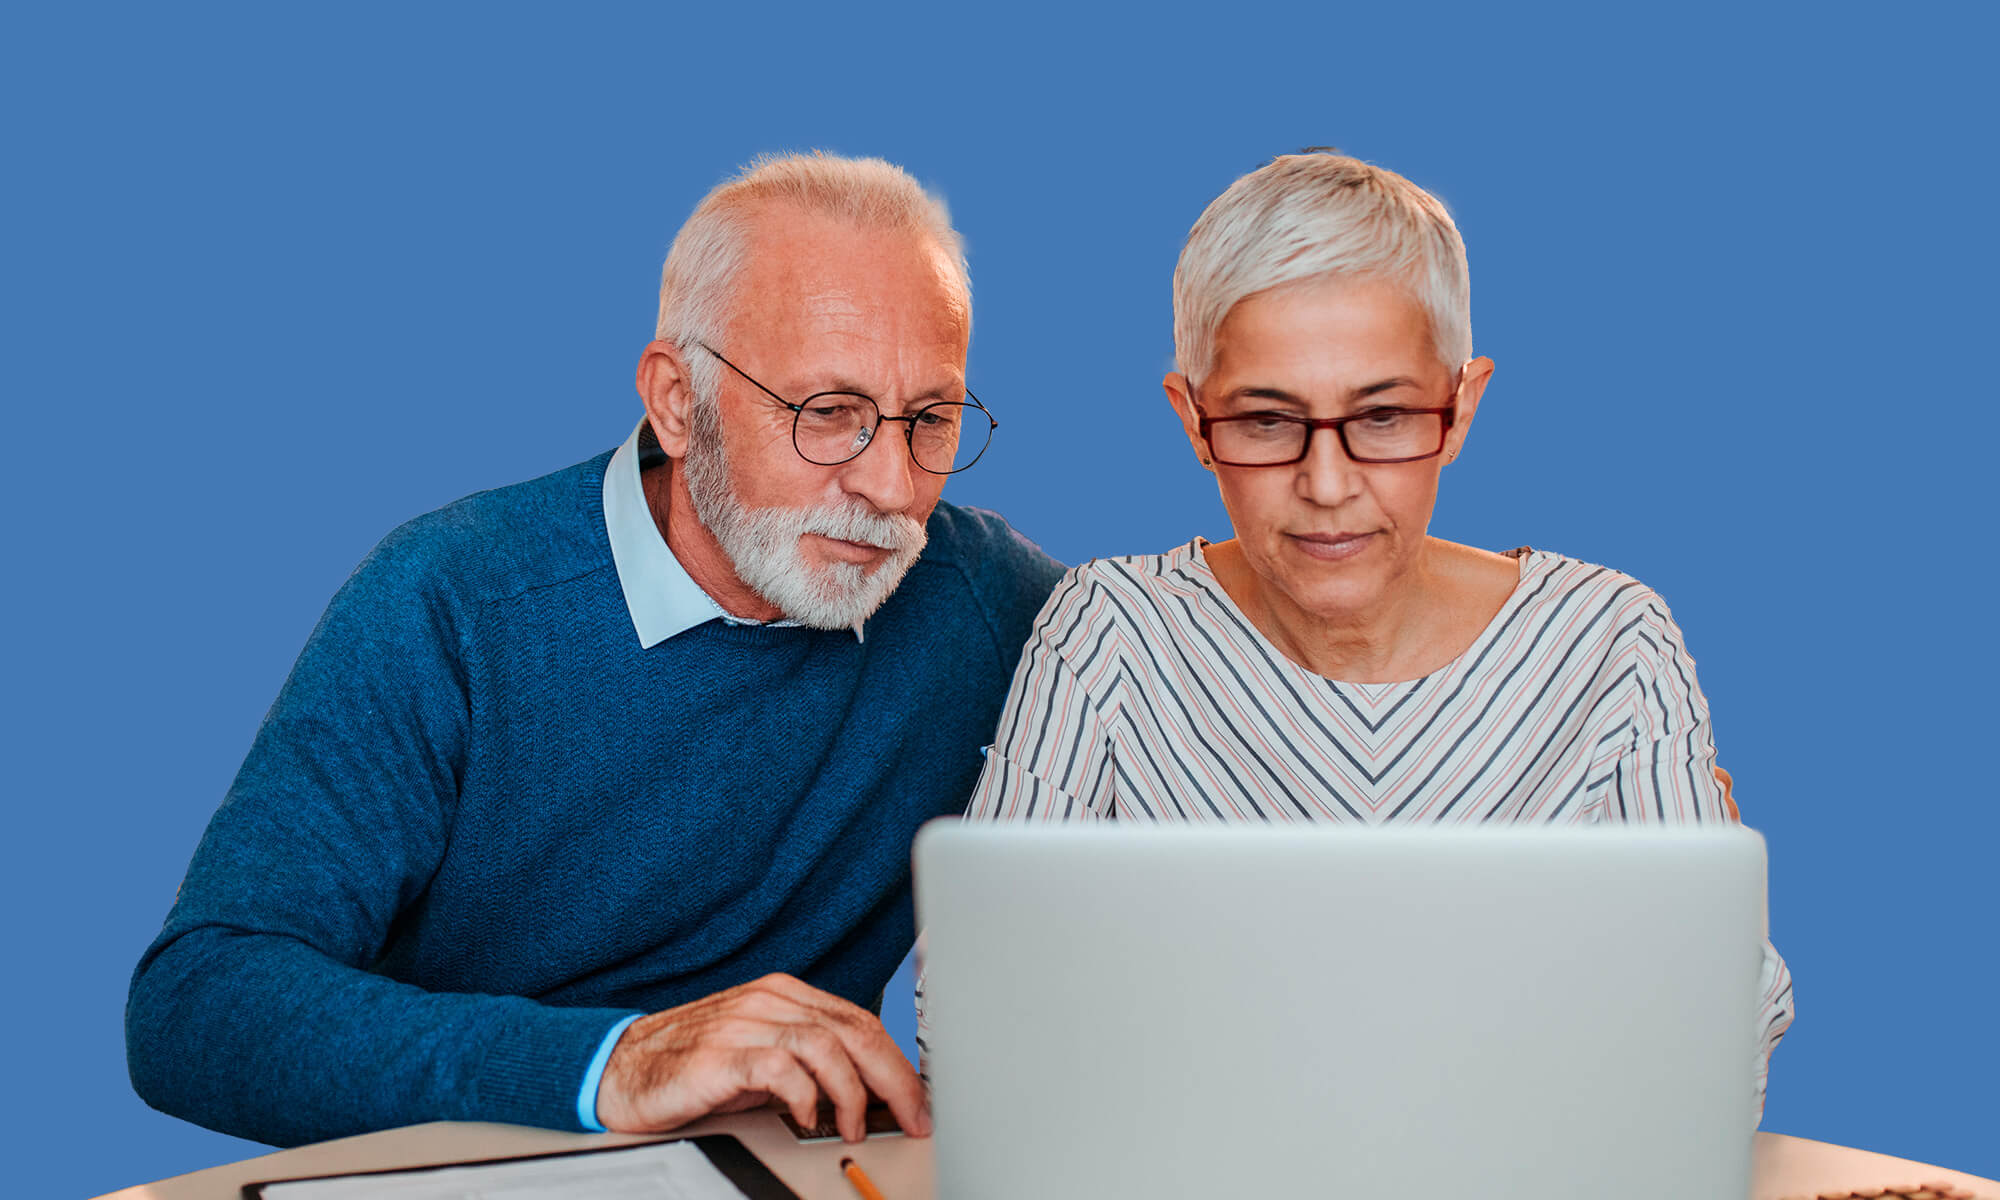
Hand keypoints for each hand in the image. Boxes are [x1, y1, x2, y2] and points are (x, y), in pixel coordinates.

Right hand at [595, 973, 930, 1141]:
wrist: (620, 1066)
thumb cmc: (693, 1064)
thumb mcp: (762, 1056)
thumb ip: (810, 1063)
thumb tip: (868, 1092)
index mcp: (786, 995)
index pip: (861, 1022)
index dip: (899, 1063)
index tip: (920, 1099)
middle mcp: (770, 1001)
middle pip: (854, 1031)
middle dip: (893, 1078)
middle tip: (913, 1115)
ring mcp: (745, 1022)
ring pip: (825, 1045)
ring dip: (852, 1091)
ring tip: (855, 1125)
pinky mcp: (721, 1053)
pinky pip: (780, 1067)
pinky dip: (805, 1094)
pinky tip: (809, 1117)